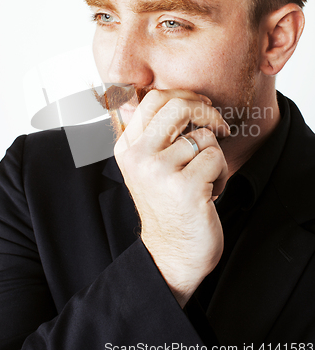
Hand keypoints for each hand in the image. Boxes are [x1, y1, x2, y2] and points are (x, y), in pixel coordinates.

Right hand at [114, 89, 229, 307]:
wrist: (172, 254)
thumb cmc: (167, 204)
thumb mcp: (149, 166)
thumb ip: (155, 133)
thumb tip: (177, 96)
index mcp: (127, 148)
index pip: (153, 99)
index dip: (184, 95)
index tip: (202, 105)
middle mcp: (138, 157)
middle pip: (177, 106)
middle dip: (207, 111)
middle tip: (218, 126)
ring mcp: (159, 172)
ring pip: (203, 135)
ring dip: (215, 154)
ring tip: (205, 176)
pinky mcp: (185, 187)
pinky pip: (216, 157)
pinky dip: (221, 173)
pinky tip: (210, 192)